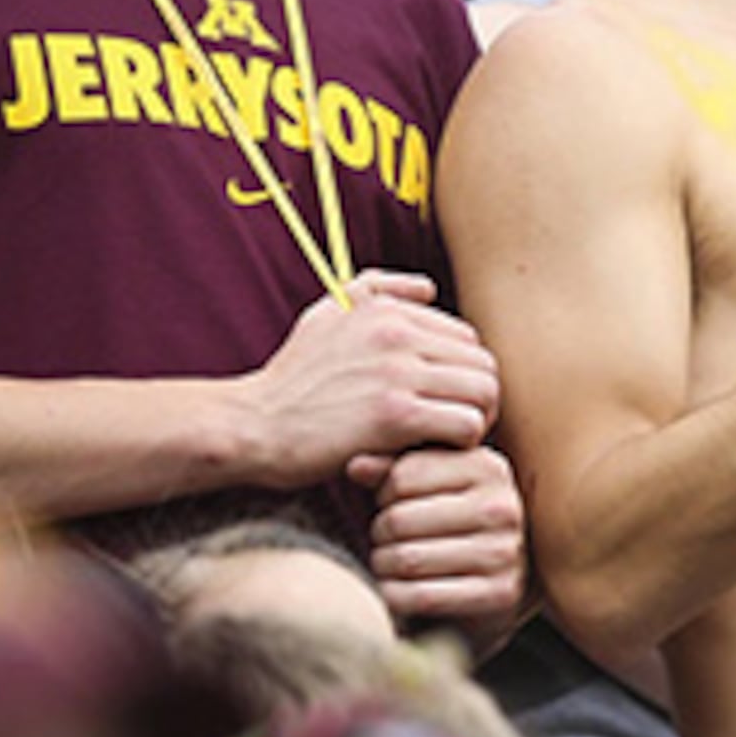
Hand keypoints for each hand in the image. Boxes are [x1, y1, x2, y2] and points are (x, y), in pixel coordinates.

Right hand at [239, 271, 501, 481]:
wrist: (252, 426)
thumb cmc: (292, 379)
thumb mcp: (324, 317)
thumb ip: (375, 292)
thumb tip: (428, 287)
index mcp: (386, 311)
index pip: (466, 339)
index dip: (462, 373)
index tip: (441, 399)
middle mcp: (396, 334)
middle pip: (484, 365)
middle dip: (476, 397)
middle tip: (452, 424)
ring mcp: (396, 374)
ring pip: (483, 393)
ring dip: (474, 421)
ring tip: (446, 438)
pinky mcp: (395, 415)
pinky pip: (466, 425)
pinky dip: (460, 443)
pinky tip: (433, 450)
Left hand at [349, 440, 526, 628]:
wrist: (492, 577)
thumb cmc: (448, 519)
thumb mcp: (425, 484)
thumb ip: (390, 468)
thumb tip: (356, 467)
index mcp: (488, 467)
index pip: (401, 476)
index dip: (383, 494)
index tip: (393, 504)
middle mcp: (504, 507)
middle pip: (400, 520)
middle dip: (380, 533)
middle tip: (385, 540)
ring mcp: (505, 552)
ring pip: (406, 560)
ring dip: (384, 565)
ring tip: (389, 562)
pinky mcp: (501, 593)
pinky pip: (423, 596)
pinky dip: (396, 595)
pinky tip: (395, 590)